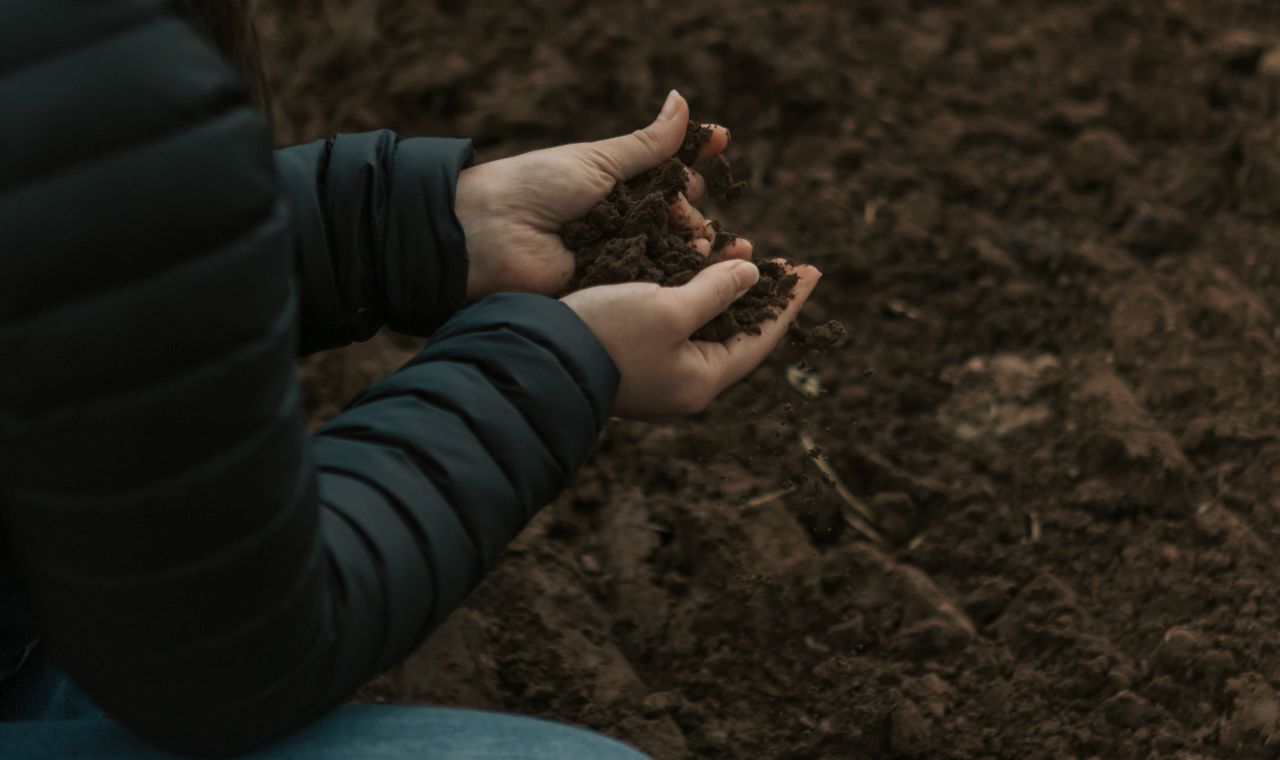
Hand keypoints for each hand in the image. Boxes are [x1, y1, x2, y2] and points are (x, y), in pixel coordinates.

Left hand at [455, 90, 752, 299]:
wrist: (490, 234)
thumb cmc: (536, 185)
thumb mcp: (598, 161)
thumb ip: (647, 144)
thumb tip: (683, 101)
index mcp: (615, 184)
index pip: (665, 173)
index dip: (694, 159)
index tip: (722, 142)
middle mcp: (619, 220)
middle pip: (673, 221)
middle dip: (701, 221)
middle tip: (718, 228)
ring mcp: (615, 256)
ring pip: (667, 256)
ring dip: (699, 255)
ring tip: (729, 254)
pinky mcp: (607, 288)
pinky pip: (647, 285)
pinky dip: (676, 282)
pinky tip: (703, 281)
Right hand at [563, 259, 821, 419]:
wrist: (536, 359)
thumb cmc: (607, 334)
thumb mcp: (668, 308)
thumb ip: (714, 291)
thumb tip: (752, 275)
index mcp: (702, 379)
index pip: (761, 337)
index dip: (788, 302)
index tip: (812, 269)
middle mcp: (684, 383)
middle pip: (737, 334)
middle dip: (759, 295)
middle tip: (784, 263)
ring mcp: (657, 375)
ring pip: (705, 327)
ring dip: (724, 290)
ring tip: (742, 254)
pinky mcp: (631, 360)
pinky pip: (676, 325)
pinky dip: (691, 295)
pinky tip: (691, 271)